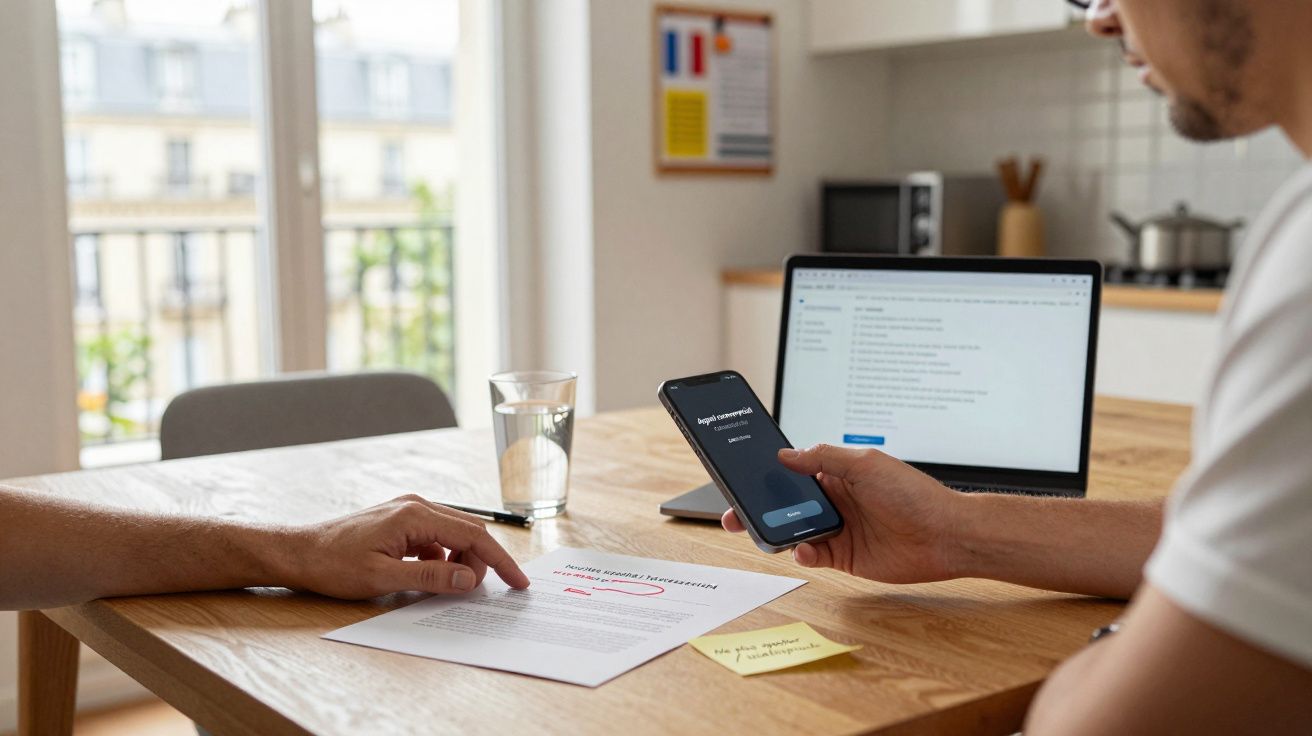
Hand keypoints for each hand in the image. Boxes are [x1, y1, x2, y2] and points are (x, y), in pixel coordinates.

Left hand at [275, 495, 530, 598]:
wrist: (299, 552)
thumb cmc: (334, 565)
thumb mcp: (384, 579)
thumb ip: (430, 579)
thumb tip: (470, 581)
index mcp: (416, 515)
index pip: (474, 536)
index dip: (500, 561)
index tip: (518, 583)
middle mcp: (417, 505)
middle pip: (468, 532)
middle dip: (480, 563)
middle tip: (474, 593)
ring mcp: (408, 510)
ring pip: (453, 534)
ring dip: (459, 562)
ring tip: (447, 587)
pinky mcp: (400, 520)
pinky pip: (435, 537)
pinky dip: (442, 558)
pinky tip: (427, 577)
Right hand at [722, 446, 962, 583]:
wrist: (946, 536)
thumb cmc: (914, 494)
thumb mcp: (864, 464)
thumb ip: (822, 458)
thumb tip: (785, 455)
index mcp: (837, 474)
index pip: (794, 472)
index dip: (768, 475)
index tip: (742, 476)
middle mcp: (835, 500)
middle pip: (787, 504)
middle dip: (759, 508)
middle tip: (734, 512)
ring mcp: (839, 529)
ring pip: (794, 530)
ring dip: (777, 532)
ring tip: (763, 532)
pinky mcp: (845, 557)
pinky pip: (813, 555)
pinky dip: (802, 554)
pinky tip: (804, 550)